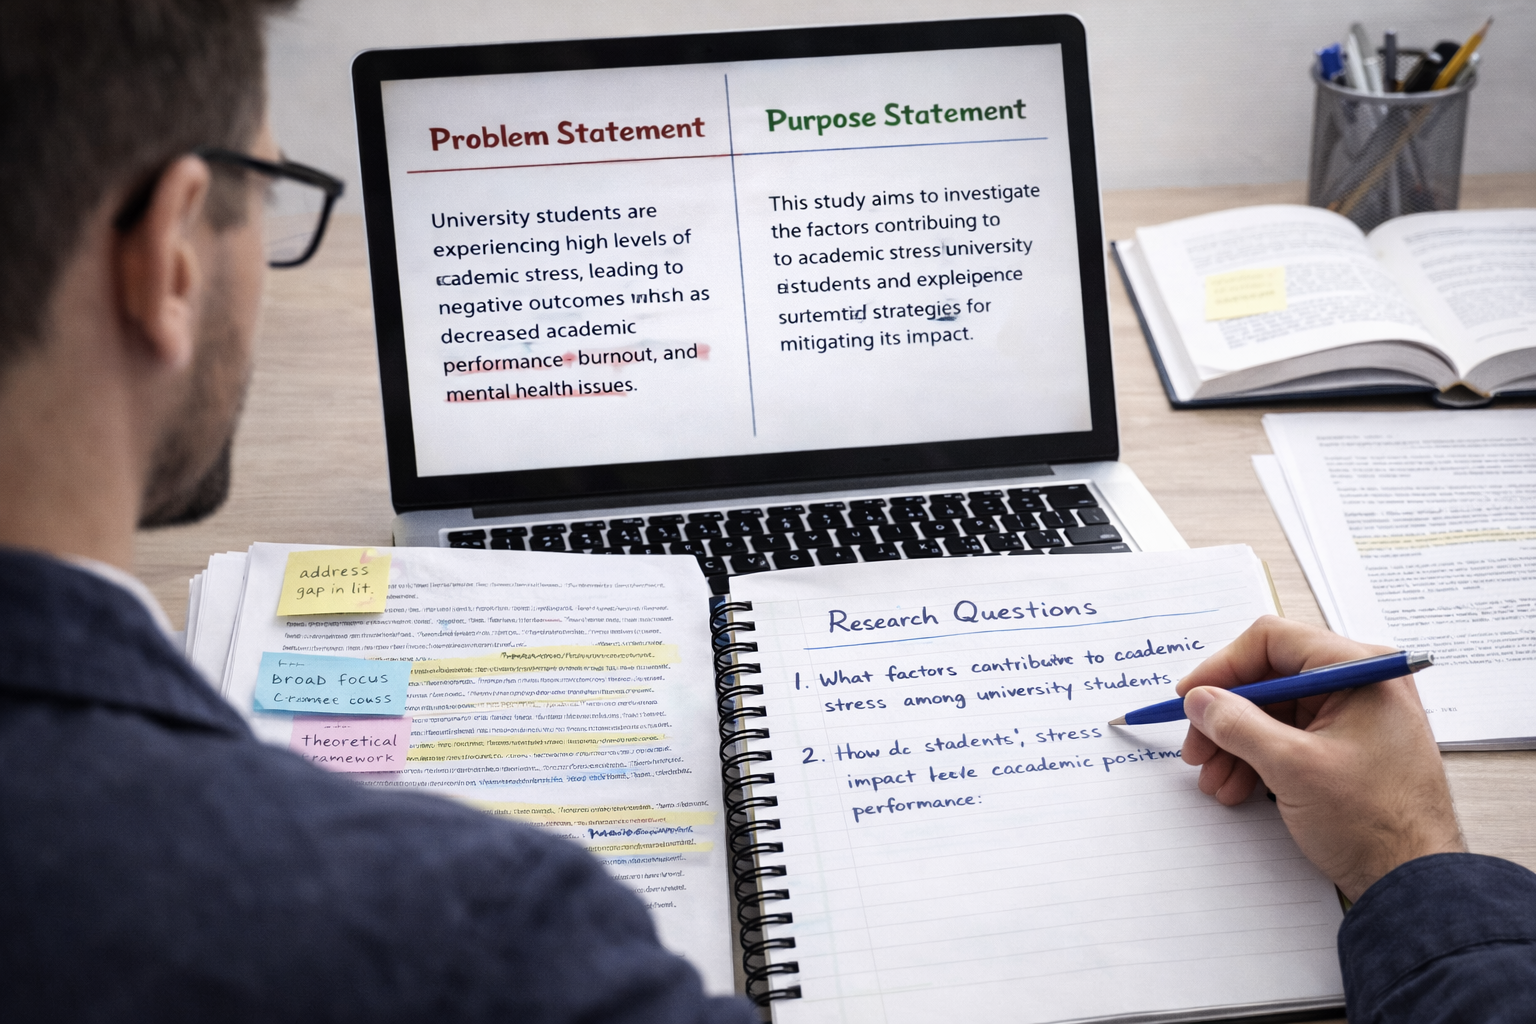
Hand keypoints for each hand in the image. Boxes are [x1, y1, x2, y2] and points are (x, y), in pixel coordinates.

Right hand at [1178, 615, 1464, 900]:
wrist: (1415, 883)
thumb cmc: (1374, 822)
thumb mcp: (1292, 767)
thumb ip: (1236, 724)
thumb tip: (1198, 699)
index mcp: (1360, 669)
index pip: (1272, 642)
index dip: (1222, 668)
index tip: (1190, 698)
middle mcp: (1361, 682)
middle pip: (1269, 679)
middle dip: (1226, 716)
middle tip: (1196, 748)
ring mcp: (1357, 715)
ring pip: (1274, 711)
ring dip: (1236, 744)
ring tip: (1214, 780)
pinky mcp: (1350, 746)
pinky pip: (1291, 736)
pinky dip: (1259, 758)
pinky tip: (1237, 787)